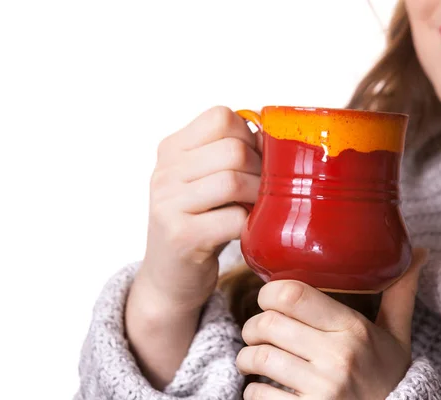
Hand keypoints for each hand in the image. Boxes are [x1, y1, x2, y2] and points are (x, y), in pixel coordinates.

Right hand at [133, 105, 261, 313]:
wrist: (169, 277)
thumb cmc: (199, 223)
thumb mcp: (205, 181)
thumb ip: (231, 156)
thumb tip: (276, 138)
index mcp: (172, 149)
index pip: (220, 117)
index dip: (249, 135)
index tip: (254, 159)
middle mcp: (164, 172)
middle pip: (233, 150)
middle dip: (260, 170)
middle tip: (262, 190)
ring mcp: (168, 204)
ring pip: (233, 180)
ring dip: (257, 196)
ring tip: (257, 208)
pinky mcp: (181, 236)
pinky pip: (233, 218)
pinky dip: (250, 224)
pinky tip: (247, 230)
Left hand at [236, 248, 427, 399]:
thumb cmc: (388, 376)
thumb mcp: (397, 335)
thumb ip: (399, 294)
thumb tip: (422, 252)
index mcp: (353, 329)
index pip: (292, 295)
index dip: (269, 292)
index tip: (268, 298)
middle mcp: (337, 357)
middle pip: (268, 323)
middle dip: (253, 326)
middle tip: (256, 330)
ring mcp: (322, 390)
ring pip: (258, 358)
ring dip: (247, 357)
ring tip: (253, 357)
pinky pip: (258, 394)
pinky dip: (253, 390)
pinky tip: (264, 387)